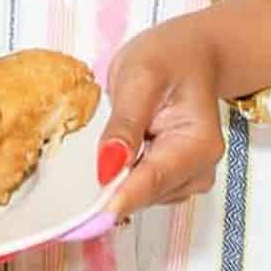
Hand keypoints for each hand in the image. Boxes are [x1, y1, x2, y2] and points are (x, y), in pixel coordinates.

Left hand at [96, 16, 229, 216]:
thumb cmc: (168, 58)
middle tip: (71, 174)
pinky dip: (120, 177)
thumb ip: (125, 122)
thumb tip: (108, 166)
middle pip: (146, 193)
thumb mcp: (140, 77)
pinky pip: (138, 188)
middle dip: (111, 187)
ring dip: (115, 181)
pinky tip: (111, 154)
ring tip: (99, 146)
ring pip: (140, 195)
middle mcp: (199, 170)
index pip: (154, 180)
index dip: (119, 198)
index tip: (88, 216)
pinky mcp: (172, 179)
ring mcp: (187, 178)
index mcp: (199, 144)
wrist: (189, 54)